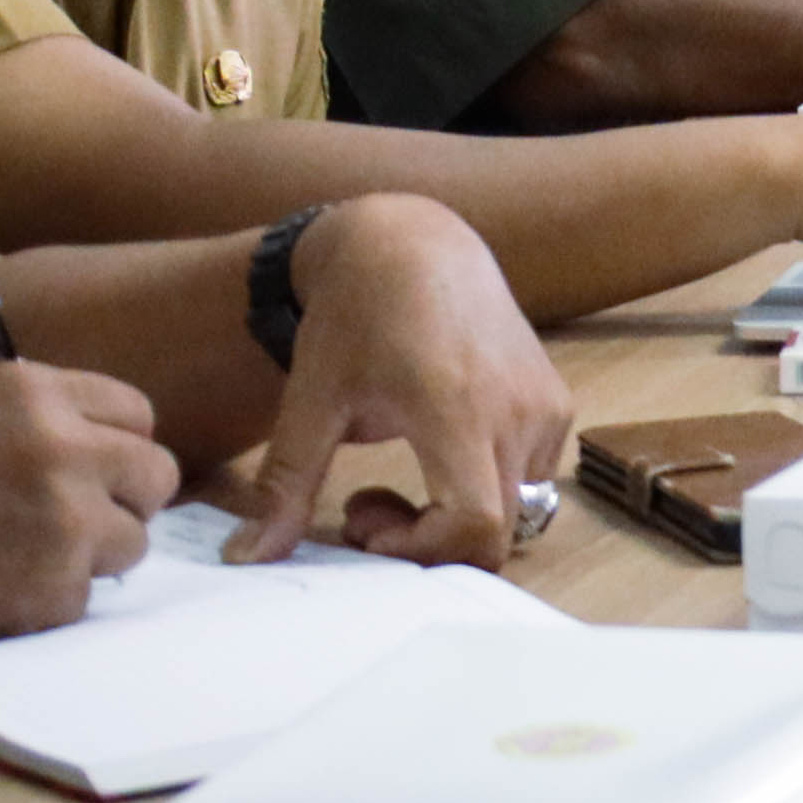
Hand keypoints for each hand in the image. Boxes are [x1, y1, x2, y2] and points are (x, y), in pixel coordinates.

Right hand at [0, 353, 180, 644]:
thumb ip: (29, 416)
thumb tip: (96, 435)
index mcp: (32, 392)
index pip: (137, 414)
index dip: (114, 448)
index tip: (89, 472)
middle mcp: (62, 448)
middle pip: (156, 475)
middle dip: (121, 501)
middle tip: (70, 524)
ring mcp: (65, 522)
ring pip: (135, 541)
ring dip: (92, 556)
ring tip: (18, 561)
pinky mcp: (54, 591)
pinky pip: (87, 598)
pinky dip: (49, 603)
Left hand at [239, 194, 577, 567]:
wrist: (412, 244)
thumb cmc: (356, 318)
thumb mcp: (309, 401)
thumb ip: (285, 486)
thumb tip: (247, 559)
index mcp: (456, 409)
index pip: (475, 524)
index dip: (422, 551)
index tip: (364, 525)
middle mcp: (517, 412)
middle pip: (496, 532)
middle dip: (427, 542)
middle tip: (365, 508)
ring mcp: (545, 407)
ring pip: (517, 511)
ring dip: (456, 520)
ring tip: (401, 480)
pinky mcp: (556, 404)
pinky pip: (530, 480)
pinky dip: (484, 490)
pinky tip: (439, 454)